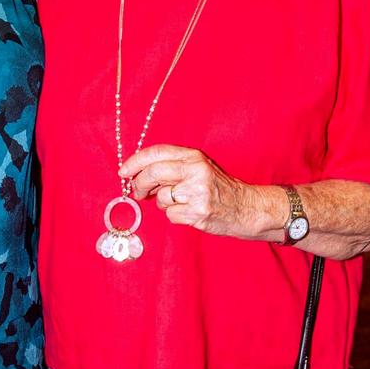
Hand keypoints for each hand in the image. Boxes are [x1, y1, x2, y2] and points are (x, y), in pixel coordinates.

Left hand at [119, 144, 276, 239]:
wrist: (246, 207)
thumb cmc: (218, 187)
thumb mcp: (198, 167)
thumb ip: (172, 166)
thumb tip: (137, 174)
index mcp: (193, 156)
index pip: (156, 153)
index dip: (135, 162)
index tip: (123, 171)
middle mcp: (195, 171)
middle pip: (152, 173)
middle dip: (140, 184)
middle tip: (138, 191)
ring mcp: (197, 193)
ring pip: (160, 198)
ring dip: (162, 203)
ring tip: (180, 202)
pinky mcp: (198, 213)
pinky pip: (170, 215)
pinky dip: (174, 216)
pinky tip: (189, 212)